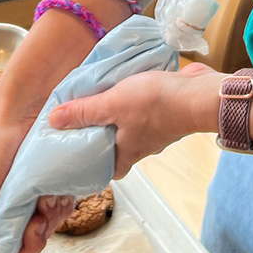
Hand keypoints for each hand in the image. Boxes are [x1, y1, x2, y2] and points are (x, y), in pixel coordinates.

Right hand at [0, 114, 75, 252]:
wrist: (27, 108)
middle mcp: (2, 211)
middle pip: (16, 249)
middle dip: (27, 245)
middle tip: (34, 229)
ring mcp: (27, 201)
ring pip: (40, 232)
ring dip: (45, 223)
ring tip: (45, 203)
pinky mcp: (48, 190)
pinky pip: (57, 213)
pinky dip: (58, 206)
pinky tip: (56, 193)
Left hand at [48, 62, 223, 178]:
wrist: (199, 94)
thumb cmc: (156, 105)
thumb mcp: (112, 105)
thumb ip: (84, 112)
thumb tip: (53, 121)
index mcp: (126, 155)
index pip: (103, 169)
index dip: (89, 161)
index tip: (74, 146)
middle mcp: (141, 147)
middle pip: (114, 145)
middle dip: (100, 132)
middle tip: (82, 114)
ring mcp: (155, 130)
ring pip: (128, 126)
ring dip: (116, 113)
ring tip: (99, 94)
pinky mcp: (165, 112)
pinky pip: (143, 110)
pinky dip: (133, 100)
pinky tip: (124, 84)